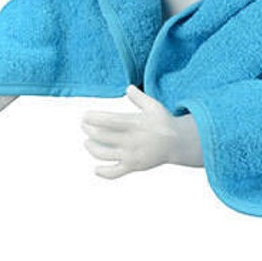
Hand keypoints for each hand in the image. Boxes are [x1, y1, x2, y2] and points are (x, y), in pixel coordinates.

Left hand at [81, 85, 200, 178]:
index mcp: (135, 124)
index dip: (93, 119)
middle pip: (102, 137)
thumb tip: (127, 88)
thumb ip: (139, 97)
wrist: (177, 143)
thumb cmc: (164, 122)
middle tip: (83, 124)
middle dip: (88, 130)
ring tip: (87, 142)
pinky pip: (115, 173)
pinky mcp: (133, 167)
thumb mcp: (153, 105)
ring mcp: (131, 155)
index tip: (85, 115)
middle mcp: (131, 140)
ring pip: (104, 154)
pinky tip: (96, 169)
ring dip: (91, 148)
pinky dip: (103, 172)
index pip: (108, 121)